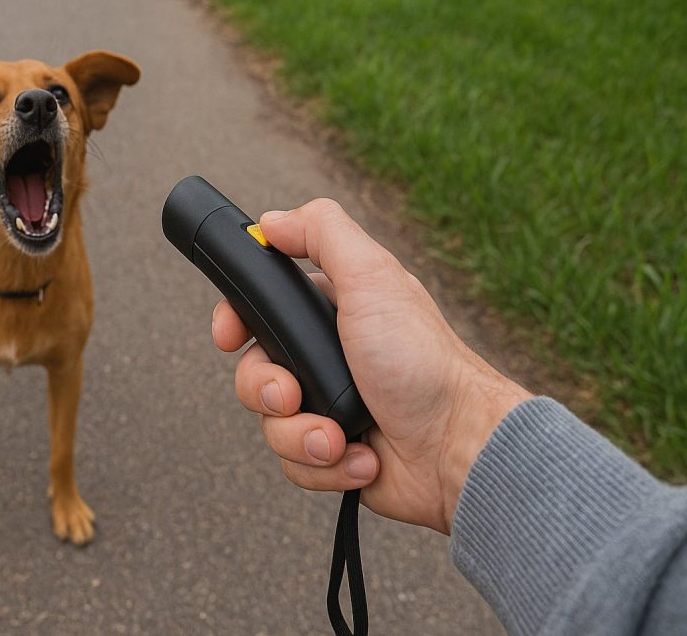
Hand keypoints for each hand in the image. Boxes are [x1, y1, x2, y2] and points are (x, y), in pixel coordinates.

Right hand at [212, 199, 531, 532]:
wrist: (457, 448)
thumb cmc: (423, 363)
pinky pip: (295, 464)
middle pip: (253, 372)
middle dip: (268, 390)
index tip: (229, 336)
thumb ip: (323, 234)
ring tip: (339, 435)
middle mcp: (328, 358)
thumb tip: (273, 221)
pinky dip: (325, 464)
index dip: (235, 322)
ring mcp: (330, 408)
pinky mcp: (335, 454)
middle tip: (294, 394)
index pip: (260, 310)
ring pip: (270, 424)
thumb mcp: (372, 277)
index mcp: (332, 313)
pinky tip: (362, 457)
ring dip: (301, 435)